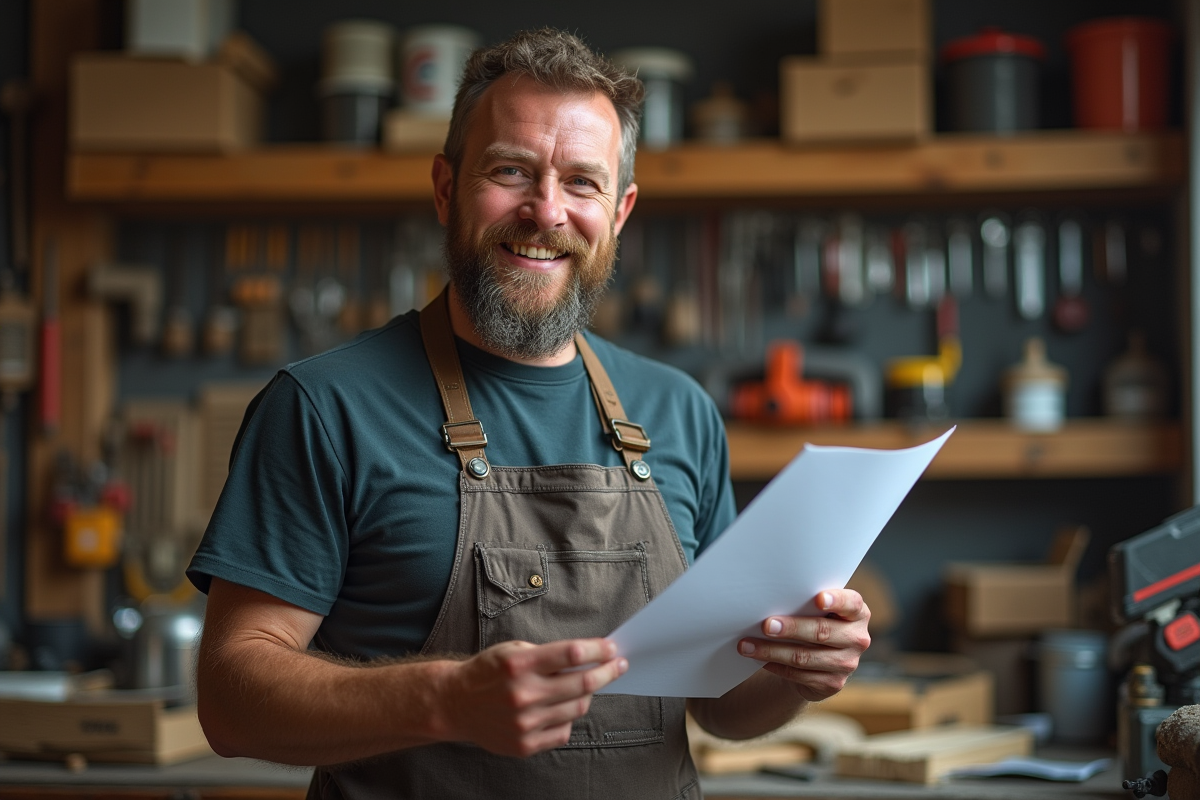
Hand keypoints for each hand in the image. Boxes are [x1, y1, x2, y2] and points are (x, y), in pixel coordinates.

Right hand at [435, 638, 626, 757]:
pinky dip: (568, 717)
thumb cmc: (489, 672)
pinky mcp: (524, 744)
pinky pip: (564, 731)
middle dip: (607, 671)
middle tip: (619, 665)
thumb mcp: (514, 650)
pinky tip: (561, 708)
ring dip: (588, 695)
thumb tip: (590, 659)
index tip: (612, 648)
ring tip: (585, 686)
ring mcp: (524, 722)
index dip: (598, 650)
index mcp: (519, 664)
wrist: (456, 704)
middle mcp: (522, 694)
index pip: (572, 654)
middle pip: (582, 683)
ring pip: (577, 708)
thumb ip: (549, 655)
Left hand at [737, 589, 869, 701]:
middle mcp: (857, 638)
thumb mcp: (818, 610)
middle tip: (766, 625)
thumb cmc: (815, 621)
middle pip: (822, 631)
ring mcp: (847, 664)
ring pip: (804, 657)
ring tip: (747, 645)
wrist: (820, 658)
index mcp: (857, 613)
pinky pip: (799, 674)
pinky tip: (759, 659)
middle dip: (791, 628)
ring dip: (772, 651)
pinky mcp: (832, 683)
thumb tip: (771, 597)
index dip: (837, 600)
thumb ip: (807, 602)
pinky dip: (775, 666)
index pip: (852, 603)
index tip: (818, 599)